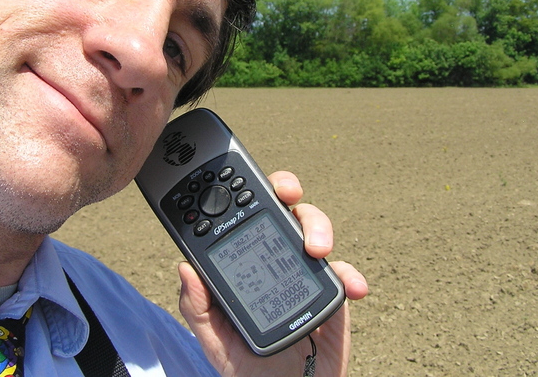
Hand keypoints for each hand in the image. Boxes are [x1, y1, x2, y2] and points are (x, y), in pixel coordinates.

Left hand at [178, 171, 368, 376]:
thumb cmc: (249, 369)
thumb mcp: (215, 340)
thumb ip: (198, 307)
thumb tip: (185, 268)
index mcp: (244, 262)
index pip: (240, 216)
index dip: (237, 192)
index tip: (234, 180)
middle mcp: (275, 257)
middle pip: (281, 208)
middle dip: (284, 188)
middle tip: (285, 193)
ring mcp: (304, 271)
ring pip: (314, 229)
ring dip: (318, 229)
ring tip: (317, 250)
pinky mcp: (331, 292)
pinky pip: (344, 273)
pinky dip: (349, 276)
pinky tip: (351, 287)